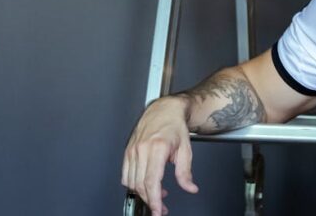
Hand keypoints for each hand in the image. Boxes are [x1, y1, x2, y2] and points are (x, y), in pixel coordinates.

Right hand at [122, 96, 199, 215]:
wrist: (164, 110)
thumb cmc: (175, 126)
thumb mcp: (186, 149)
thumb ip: (186, 172)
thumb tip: (190, 188)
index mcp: (157, 148)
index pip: (152, 181)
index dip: (154, 200)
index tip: (158, 210)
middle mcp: (142, 149)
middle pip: (140, 185)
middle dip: (150, 200)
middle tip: (161, 208)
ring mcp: (132, 150)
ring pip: (131, 182)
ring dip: (143, 193)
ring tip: (157, 195)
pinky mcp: (127, 151)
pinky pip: (125, 174)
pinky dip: (133, 184)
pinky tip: (146, 184)